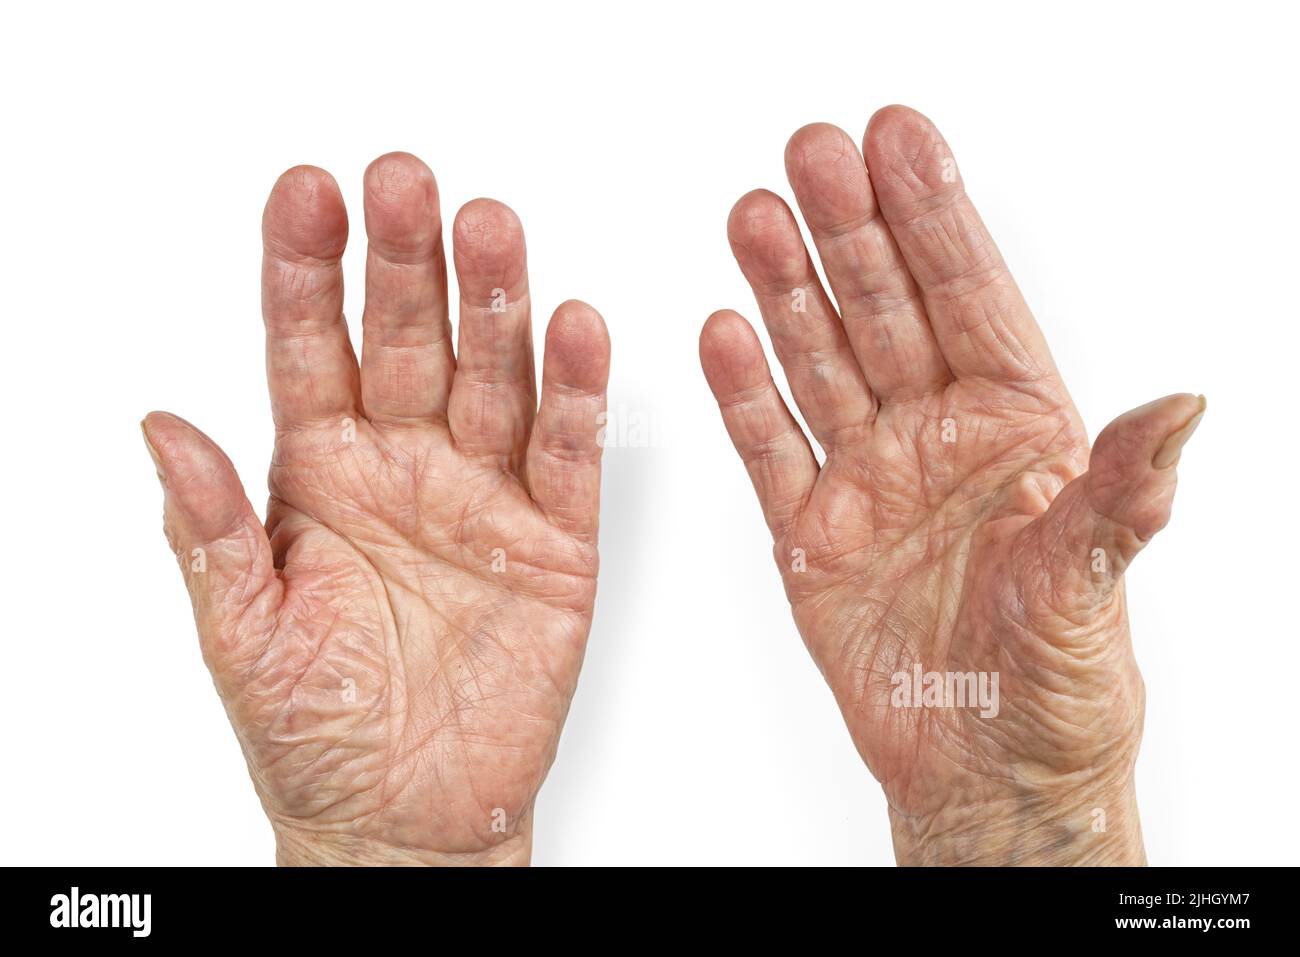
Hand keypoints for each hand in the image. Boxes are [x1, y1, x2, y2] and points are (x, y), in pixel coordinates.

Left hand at [144, 154, 609, 865]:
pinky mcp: (557, 541)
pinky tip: (575, 332)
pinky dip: (577, 396)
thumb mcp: (241, 634)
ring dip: (496, 306)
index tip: (305, 193)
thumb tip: (162, 430)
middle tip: (407, 184)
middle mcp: (406, 464)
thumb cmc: (317, 733)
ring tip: (492, 233)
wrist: (405, 817)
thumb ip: (213, 530)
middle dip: (405, 261)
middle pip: (408, 339)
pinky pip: (569, 455)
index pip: (309, 347)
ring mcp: (484, 496)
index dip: (305, 270)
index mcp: (320, 473)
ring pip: (494, 377)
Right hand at [700, 107, 1202, 864]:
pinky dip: (745, 394)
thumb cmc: (1057, 686)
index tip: (898, 142)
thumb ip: (1120, 496)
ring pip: (820, 362)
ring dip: (785, 290)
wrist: (982, 772)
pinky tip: (725, 333)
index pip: (971, 301)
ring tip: (754, 217)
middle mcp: (937, 439)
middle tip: (811, 154)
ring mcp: (868, 480)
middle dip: (847, 230)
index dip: (933, 219)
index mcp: (1016, 431)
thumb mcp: (1094, 588)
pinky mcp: (809, 532)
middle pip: (884, 311)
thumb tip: (1184, 411)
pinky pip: (771, 448)